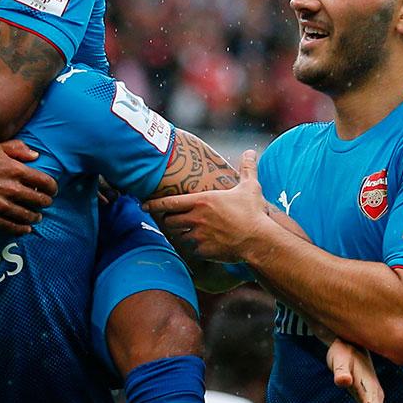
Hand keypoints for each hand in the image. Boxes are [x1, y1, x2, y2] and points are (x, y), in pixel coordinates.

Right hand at [0, 140, 56, 234]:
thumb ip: (18, 149)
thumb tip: (37, 156)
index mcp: (15, 170)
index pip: (44, 182)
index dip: (52, 188)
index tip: (53, 191)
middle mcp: (10, 188)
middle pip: (38, 200)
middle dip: (45, 203)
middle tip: (46, 204)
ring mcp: (0, 204)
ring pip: (26, 215)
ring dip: (35, 217)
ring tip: (37, 217)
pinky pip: (9, 226)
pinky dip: (20, 229)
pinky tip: (25, 229)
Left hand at [149, 149, 275, 263]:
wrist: (258, 240)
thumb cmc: (253, 212)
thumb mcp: (250, 187)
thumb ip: (247, 168)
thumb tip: (251, 151)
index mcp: (202, 201)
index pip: (169, 202)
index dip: (154, 204)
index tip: (144, 204)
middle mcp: (196, 218)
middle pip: (169, 221)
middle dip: (168, 220)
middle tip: (171, 219)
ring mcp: (198, 236)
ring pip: (178, 236)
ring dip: (180, 234)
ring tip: (186, 232)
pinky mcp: (203, 251)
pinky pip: (191, 250)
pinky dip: (193, 248)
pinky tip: (200, 245)